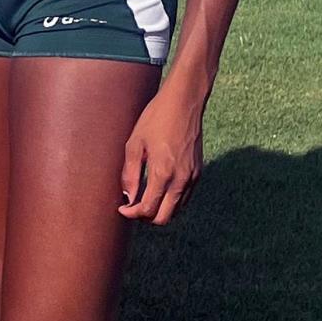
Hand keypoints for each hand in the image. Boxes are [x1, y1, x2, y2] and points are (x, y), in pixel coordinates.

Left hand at [118, 85, 203, 225]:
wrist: (184, 102)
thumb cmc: (156, 119)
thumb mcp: (135, 144)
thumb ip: (130, 175)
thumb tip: (128, 199)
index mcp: (163, 173)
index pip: (148, 210)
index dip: (132, 214)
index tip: (122, 208)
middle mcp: (181, 180)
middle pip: (164, 218)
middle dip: (146, 217)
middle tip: (133, 207)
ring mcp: (192, 177)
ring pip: (176, 211)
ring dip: (160, 210)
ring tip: (144, 198)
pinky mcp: (198, 172)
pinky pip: (185, 198)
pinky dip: (171, 201)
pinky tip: (159, 190)